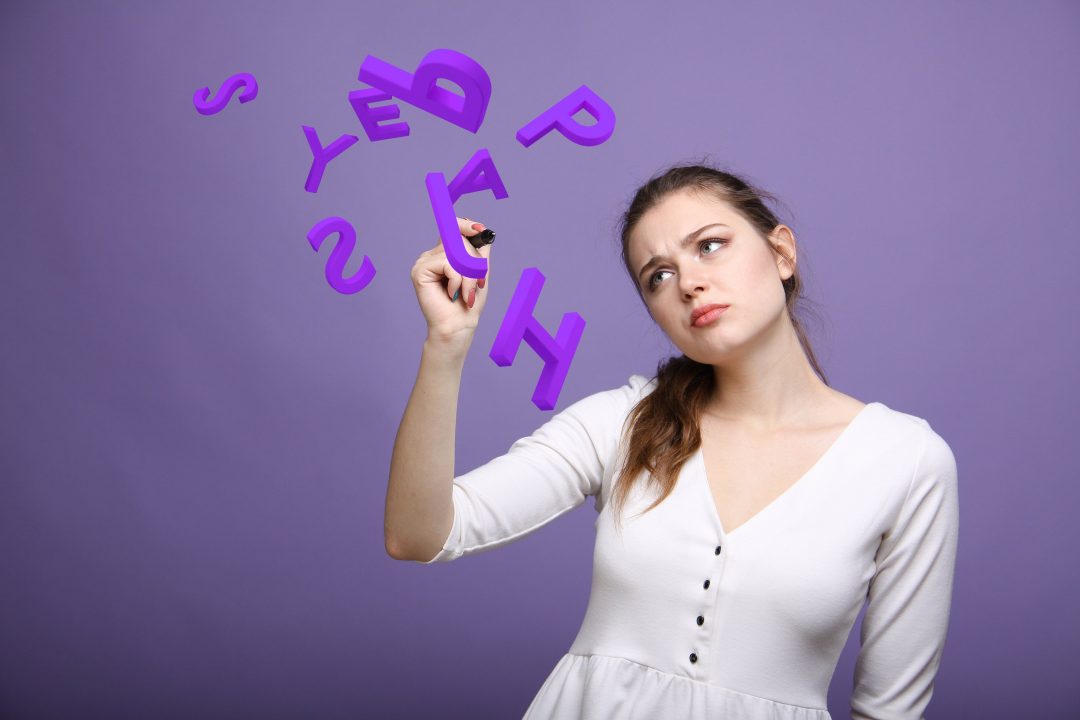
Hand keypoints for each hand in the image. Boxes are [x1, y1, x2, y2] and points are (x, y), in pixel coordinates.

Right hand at [410, 216, 492, 345]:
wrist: (458, 326)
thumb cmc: (468, 302)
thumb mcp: (479, 272)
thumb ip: (479, 251)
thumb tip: (482, 229)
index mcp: (444, 254)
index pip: (453, 227)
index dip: (466, 225)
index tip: (480, 231)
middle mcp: (431, 255)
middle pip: (458, 239)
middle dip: (474, 263)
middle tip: (477, 285)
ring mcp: (423, 262)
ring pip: (455, 252)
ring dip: (468, 275)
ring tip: (466, 293)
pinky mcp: (419, 270)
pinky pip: (447, 263)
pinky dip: (457, 280)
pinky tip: (452, 294)